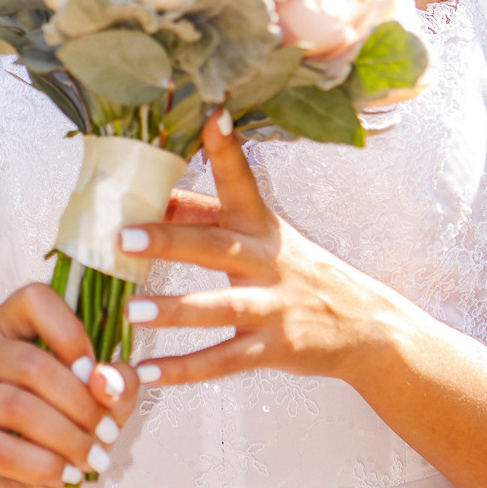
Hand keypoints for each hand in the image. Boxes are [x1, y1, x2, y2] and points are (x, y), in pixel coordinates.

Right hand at [0, 285, 141, 487]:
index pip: (34, 299)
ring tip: (92, 458)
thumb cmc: (56, 435)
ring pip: (16, 407)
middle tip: (107, 432)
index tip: (95, 373)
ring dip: (66, 438)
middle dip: (80, 404)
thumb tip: (111, 378)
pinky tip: (65, 474)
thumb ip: (115, 386)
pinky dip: (42, 465)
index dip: (71, 334)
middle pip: (32, 363)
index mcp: (9, 324)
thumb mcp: (99, 406)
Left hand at [121, 113, 387, 386]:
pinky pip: (224, 361)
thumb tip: (154, 194)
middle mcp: (267, 262)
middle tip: (122, 236)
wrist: (364, 327)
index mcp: (261, 227)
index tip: (212, 115)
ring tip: (131, 311)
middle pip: (215, 246)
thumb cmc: (299, 273)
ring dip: (174, 309)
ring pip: (220, 308)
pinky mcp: (274, 348)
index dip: (227, 150)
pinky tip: (147, 372)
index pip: (241, 181)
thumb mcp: (263, 236)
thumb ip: (209, 218)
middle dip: (169, 240)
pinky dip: (185, 369)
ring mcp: (273, 307)